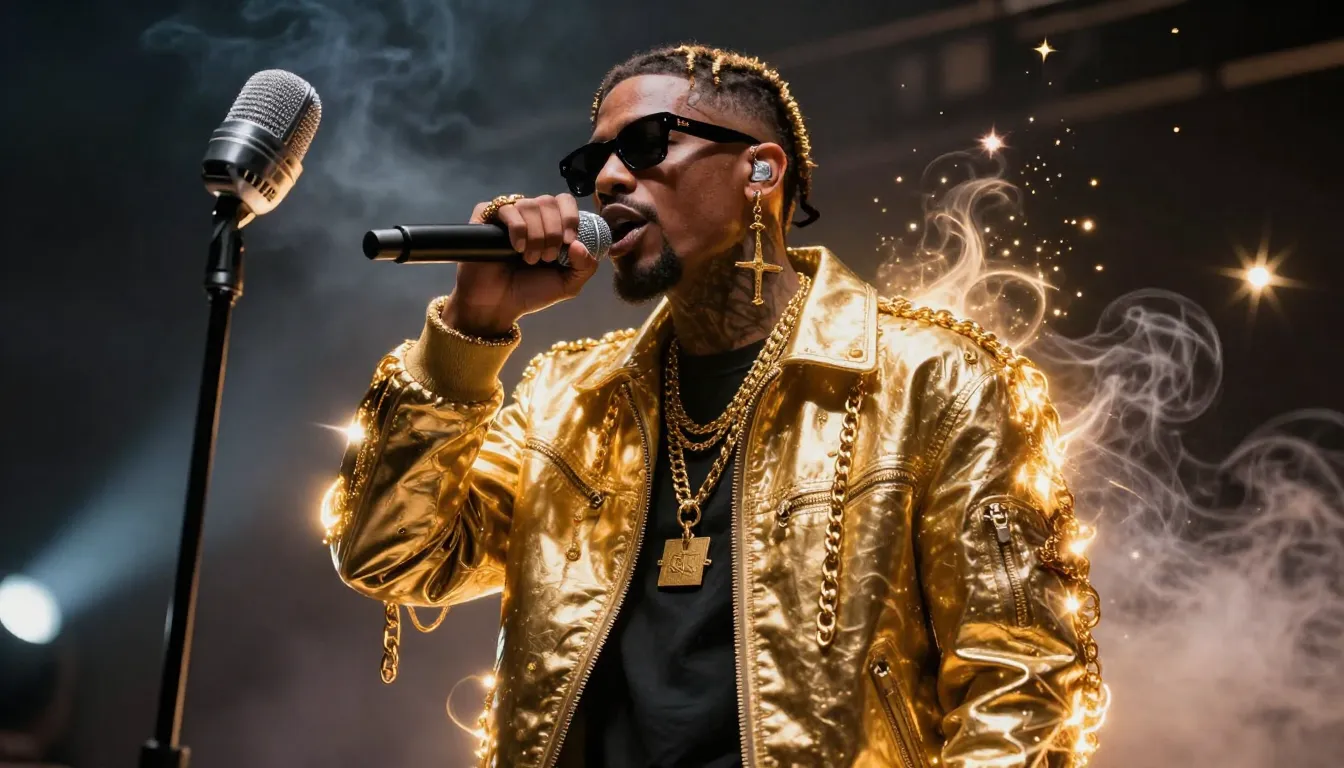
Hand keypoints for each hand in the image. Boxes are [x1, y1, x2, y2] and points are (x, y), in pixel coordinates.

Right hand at [441, 193, 599, 336]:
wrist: (497, 306)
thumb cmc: (530, 293)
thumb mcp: (568, 285)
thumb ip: (585, 266)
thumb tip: (580, 244)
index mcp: (552, 225)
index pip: (565, 201)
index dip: (570, 217)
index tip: (568, 241)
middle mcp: (531, 216)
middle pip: (548, 201)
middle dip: (553, 231)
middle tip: (547, 258)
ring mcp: (509, 215)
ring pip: (529, 204)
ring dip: (535, 234)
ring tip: (530, 258)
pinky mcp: (486, 217)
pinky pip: (506, 208)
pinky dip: (517, 228)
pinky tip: (516, 248)